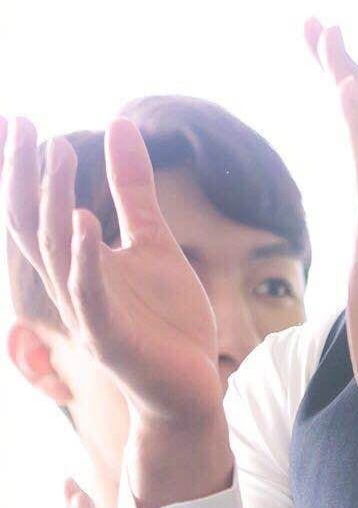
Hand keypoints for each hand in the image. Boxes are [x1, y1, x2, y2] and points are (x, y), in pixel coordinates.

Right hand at [1, 113, 221, 428]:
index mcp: (75, 263)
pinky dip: (84, 258)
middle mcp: (70, 284)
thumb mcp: (153, 241)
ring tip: (60, 151)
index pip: (35, 209)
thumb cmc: (167, 320)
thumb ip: (133, 189)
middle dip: (25, 175)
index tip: (19, 121)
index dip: (23, 169)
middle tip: (24, 125)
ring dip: (55, 200)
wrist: (189, 386)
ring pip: (56, 251)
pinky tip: (85, 222)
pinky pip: (89, 294)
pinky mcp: (108, 338)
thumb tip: (120, 123)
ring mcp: (85, 313)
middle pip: (32, 223)